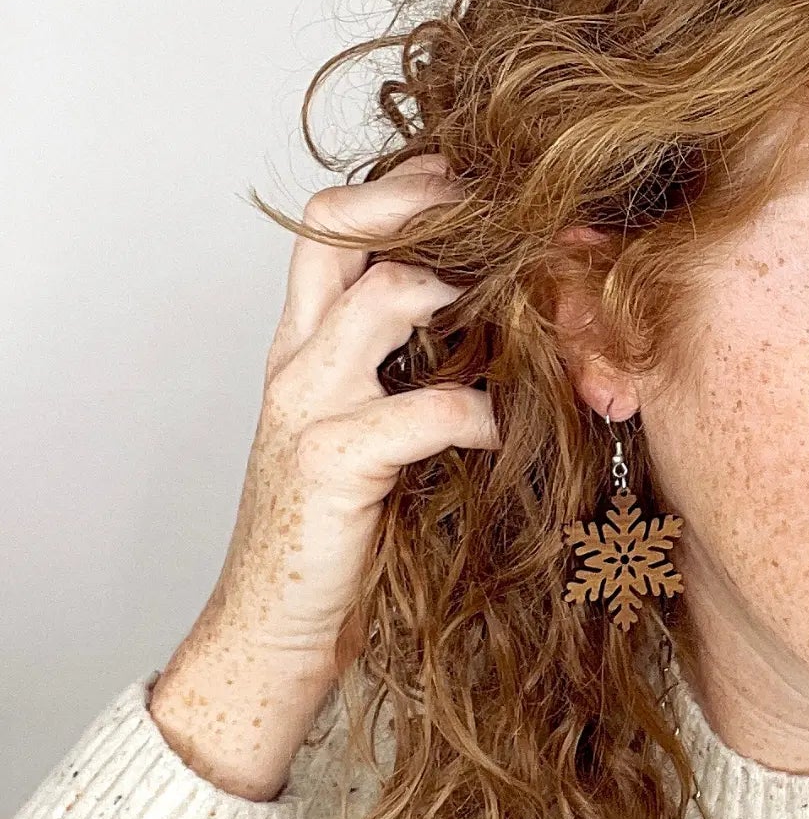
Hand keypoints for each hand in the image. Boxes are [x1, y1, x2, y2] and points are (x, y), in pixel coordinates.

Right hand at [149, 154, 501, 799]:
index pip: (336, 225)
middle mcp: (298, 360)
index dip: (404, 188)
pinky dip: (479, 410)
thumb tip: (511, 328)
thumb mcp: (377, 433)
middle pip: (338, 229)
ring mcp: (308, 407)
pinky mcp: (332, 465)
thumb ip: (418, 374)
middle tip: (503, 210)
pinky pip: (423, 409)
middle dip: (422, 201)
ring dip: (463, 291)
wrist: (275, 634)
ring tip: (523, 307)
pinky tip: (507, 429)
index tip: (478, 184)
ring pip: (380, 298)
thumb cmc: (342, 535)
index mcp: (307, 345)